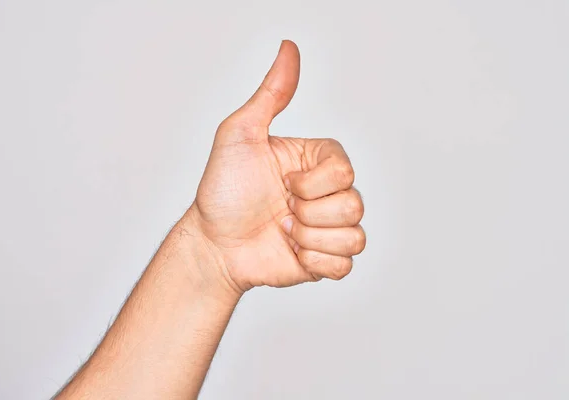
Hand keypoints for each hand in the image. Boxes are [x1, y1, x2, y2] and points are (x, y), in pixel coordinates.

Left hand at [190, 40, 364, 292]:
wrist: (213, 244)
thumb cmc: (223, 190)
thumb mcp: (239, 134)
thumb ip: (271, 94)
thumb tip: (289, 49)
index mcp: (316, 162)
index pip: (345, 170)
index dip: (311, 183)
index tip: (281, 183)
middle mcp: (327, 193)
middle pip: (354, 203)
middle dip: (308, 212)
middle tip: (281, 210)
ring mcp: (328, 228)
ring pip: (354, 236)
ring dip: (310, 238)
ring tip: (284, 232)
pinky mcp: (325, 261)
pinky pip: (346, 265)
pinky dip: (315, 263)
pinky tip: (292, 253)